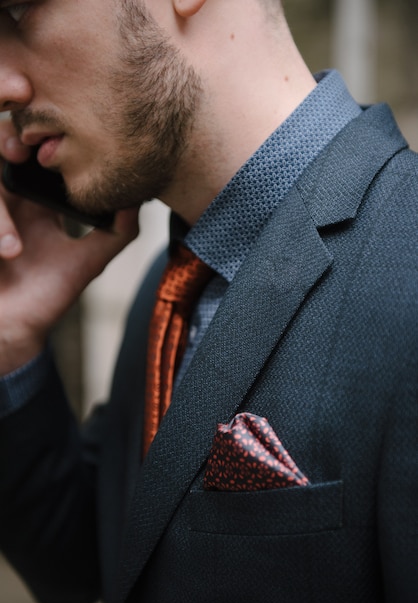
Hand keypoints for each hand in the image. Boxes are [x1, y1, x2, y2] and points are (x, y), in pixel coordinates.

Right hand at [0, 118, 138, 374]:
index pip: (26, 150)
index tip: (46, 119)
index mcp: (29, 201)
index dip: (31, 129)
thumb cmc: (45, 299)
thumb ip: (113, 234)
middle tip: (19, 148)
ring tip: (15, 246)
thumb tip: (138, 202)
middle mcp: (3, 200)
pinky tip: (10, 254)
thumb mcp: (85, 264)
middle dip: (4, 138)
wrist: (14, 334)